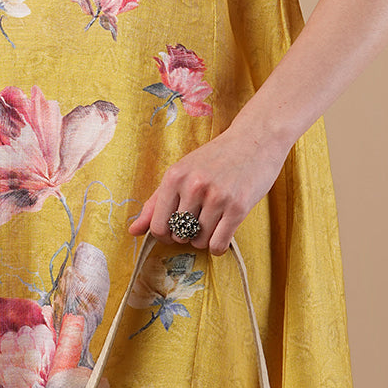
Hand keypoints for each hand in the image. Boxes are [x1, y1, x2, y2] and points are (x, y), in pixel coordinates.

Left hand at [127, 123, 289, 255]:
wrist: (254, 141)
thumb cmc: (215, 159)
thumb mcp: (181, 172)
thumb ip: (156, 202)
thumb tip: (133, 231)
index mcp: (174, 176)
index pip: (158, 225)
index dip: (164, 235)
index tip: (173, 230)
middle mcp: (193, 186)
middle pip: (178, 236)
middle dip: (186, 235)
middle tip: (197, 220)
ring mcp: (217, 197)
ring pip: (199, 242)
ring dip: (204, 240)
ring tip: (211, 222)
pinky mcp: (238, 208)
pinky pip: (219, 244)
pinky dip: (218, 246)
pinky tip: (222, 232)